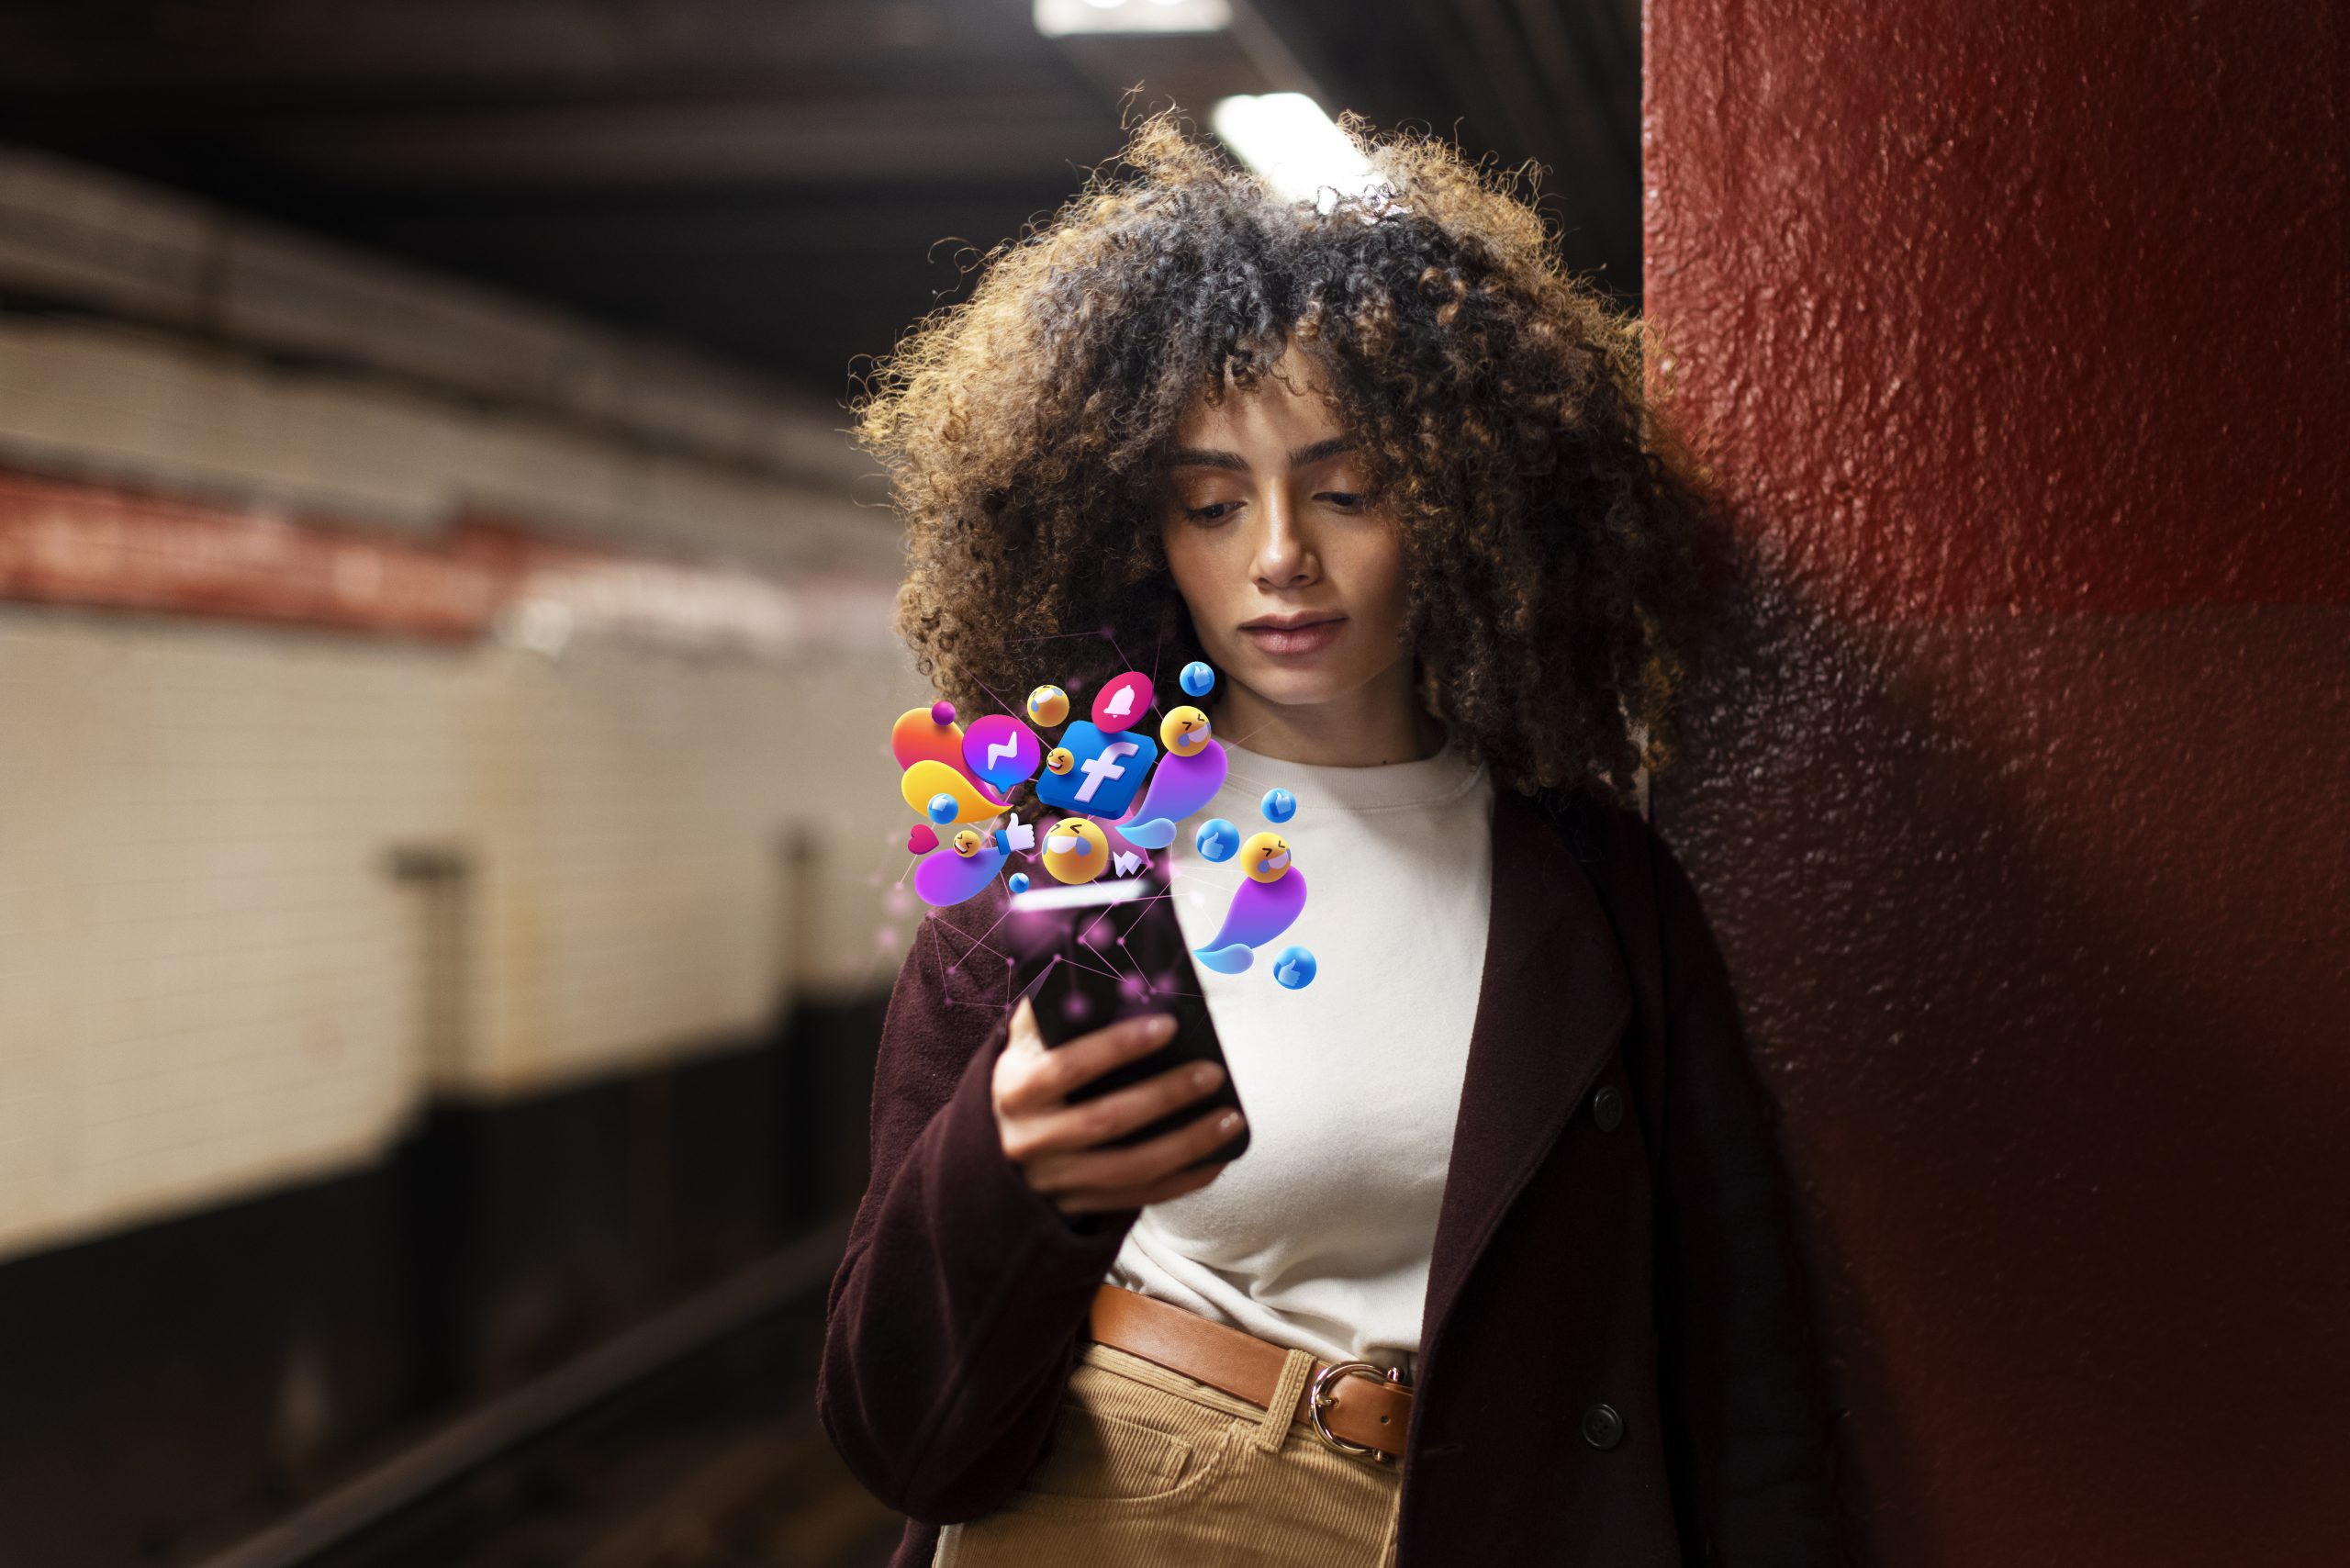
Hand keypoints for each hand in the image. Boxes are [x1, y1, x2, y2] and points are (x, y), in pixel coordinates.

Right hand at [993, 995, 1243, 1215]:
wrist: (991, 1150)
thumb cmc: (1026, 1078)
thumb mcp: (1023, 1045)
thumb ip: (1052, 1008)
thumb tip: (1098, 966)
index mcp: (1016, 1088)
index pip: (1067, 1066)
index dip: (1117, 1047)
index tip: (1167, 1025)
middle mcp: (1030, 1138)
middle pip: (1105, 1121)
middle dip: (1165, 1096)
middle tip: (1212, 1073)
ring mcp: (1054, 1179)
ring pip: (1128, 1169)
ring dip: (1186, 1145)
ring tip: (1230, 1119)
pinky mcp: (1076, 1206)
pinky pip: (1137, 1198)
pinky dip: (1182, 1182)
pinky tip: (1217, 1160)